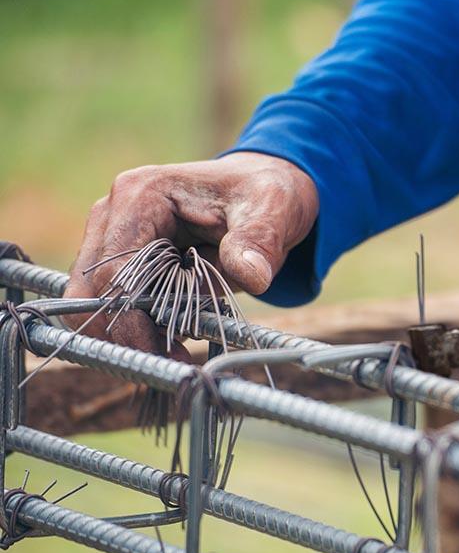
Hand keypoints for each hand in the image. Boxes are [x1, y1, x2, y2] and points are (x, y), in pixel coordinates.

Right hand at [64, 152, 318, 356]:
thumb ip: (259, 242)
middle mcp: (113, 214)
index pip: (115, 272)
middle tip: (173, 363)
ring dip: (132, 334)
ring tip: (180, 350)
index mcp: (141, 195)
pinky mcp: (121, 259)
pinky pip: (114, 304)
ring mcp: (111, 237)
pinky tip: (177, 335)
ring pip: (95, 304)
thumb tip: (252, 276)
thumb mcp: (272, 211)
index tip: (167, 356)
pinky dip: (140, 326)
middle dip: (127, 335)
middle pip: (92, 293)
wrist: (263, 189)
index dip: (133, 321)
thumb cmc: (264, 194)